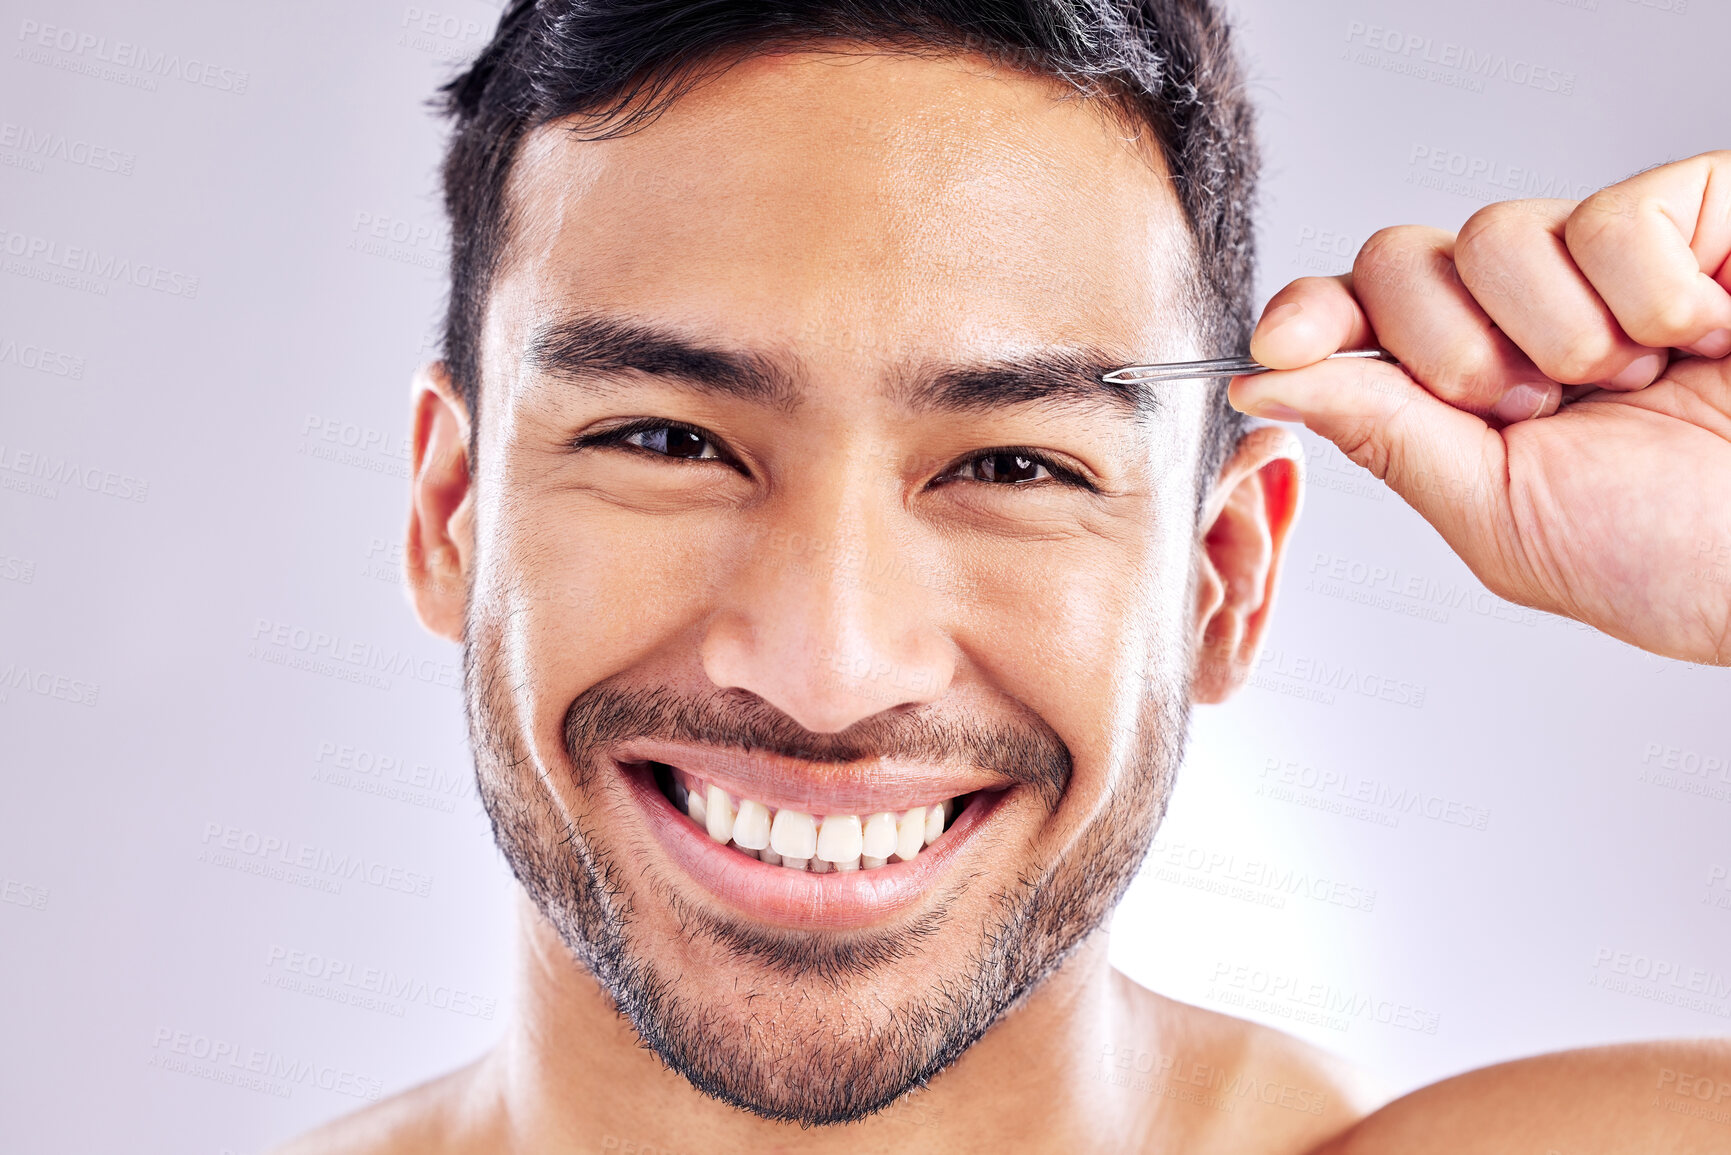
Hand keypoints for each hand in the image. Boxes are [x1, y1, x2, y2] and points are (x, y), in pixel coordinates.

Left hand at [1231, 150, 1730, 665]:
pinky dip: (1656, 300)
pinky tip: (1706, 337)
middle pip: (1399, 261)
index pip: (1358, 318)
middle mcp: (1525, 316)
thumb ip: (1385, 438)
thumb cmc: (1682, 558)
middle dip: (1445, 351)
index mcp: (1470, 391)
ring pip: (1493, 234)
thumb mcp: (1502, 515)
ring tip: (1636, 383)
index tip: (1276, 343)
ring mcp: (1605, 261)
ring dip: (1559, 338)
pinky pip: (1610, 218)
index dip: (1308, 316)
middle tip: (1529, 408)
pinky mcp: (1693, 212)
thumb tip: (1265, 385)